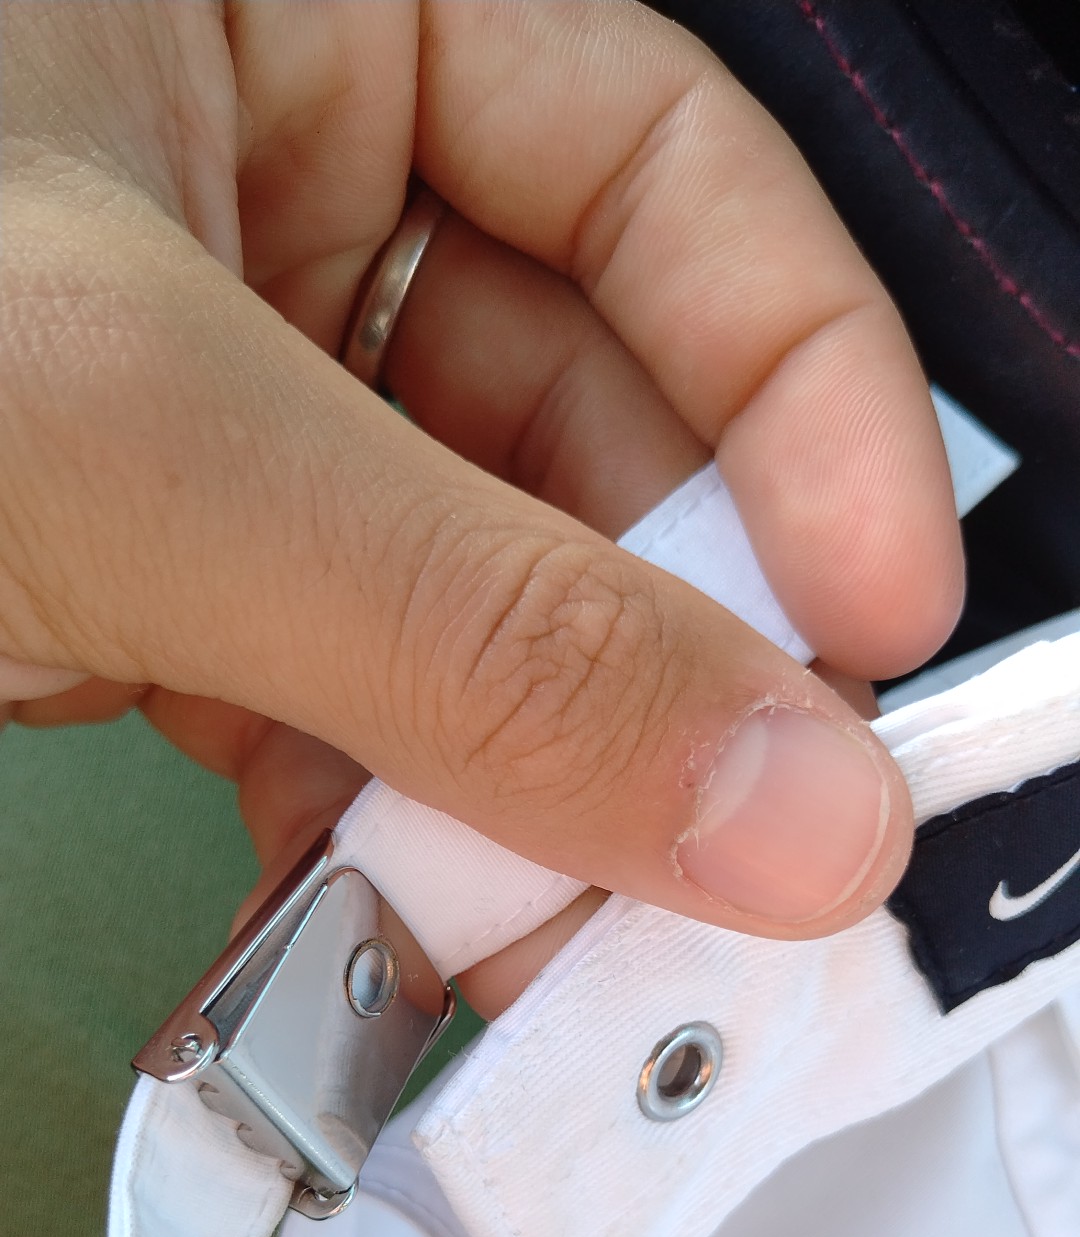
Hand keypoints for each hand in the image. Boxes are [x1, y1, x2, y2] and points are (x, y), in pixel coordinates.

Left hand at [0, 1, 961, 1012]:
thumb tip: (775, 794)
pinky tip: (407, 933)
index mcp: (313, 14)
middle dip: (660, 671)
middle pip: (591, 436)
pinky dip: (379, 836)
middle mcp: (289, 200)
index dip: (807, 403)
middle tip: (731, 853)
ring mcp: (230, 408)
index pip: (665, 174)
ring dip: (527, 800)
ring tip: (568, 950)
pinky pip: (337, 706)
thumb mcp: (139, 435)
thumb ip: (466, 617)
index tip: (874, 616)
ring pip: (471, 612)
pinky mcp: (166, 576)